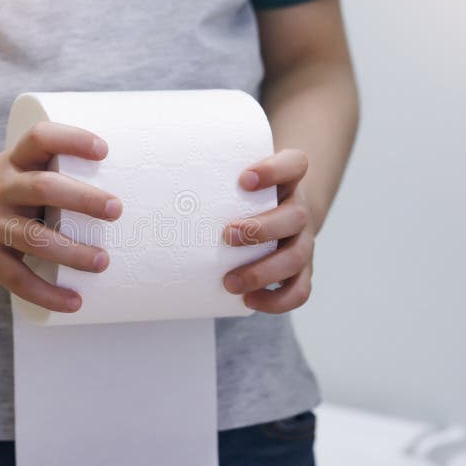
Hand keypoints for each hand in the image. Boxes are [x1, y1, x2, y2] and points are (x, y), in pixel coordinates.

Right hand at [0, 122, 122, 312]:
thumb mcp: (11, 168)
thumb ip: (48, 176)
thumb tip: (113, 196)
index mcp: (12, 162)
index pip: (39, 139)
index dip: (71, 139)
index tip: (103, 149)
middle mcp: (1, 188)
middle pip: (43, 187)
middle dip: (83, 198)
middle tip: (116, 210)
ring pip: (33, 237)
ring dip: (71, 251)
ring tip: (102, 261)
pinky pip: (17, 279)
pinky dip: (47, 293)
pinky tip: (73, 302)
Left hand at [222, 149, 314, 313]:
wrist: (279, 218)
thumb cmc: (247, 197)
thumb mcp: (237, 178)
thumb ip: (213, 171)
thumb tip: (162, 172)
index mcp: (288, 181)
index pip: (294, 164)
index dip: (274, 170)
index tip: (244, 179)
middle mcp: (300, 210)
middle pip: (295, 217)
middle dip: (259, 229)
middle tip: (226, 235)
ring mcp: (303, 242)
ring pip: (296, 258)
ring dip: (263, 271)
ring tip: (230, 281)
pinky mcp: (301, 272)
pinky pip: (299, 291)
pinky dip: (276, 301)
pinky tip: (248, 300)